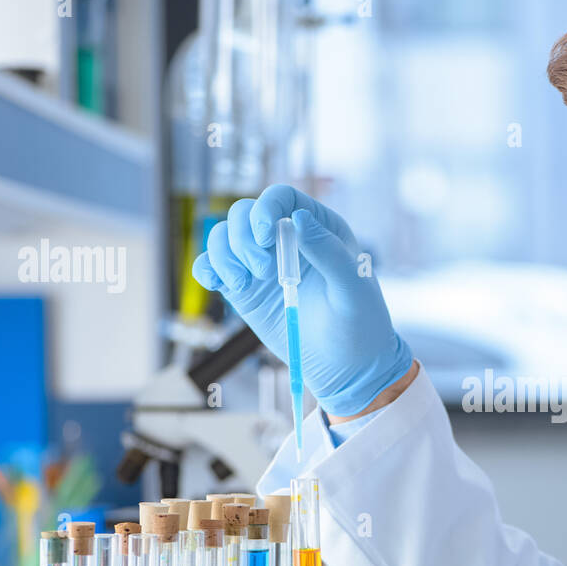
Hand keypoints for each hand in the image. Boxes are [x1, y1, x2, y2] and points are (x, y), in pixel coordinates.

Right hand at [191, 185, 414, 416]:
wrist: (346, 367)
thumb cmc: (359, 324)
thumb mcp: (352, 289)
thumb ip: (329, 252)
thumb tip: (297, 218)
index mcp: (318, 228)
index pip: (281, 198)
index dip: (265, 207)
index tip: (264, 237)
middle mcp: (285, 240)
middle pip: (243, 213)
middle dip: (243, 237)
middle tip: (261, 272)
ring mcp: (261, 264)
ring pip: (222, 237)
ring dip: (223, 254)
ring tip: (241, 283)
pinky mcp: (244, 289)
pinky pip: (211, 266)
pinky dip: (206, 270)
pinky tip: (220, 285)